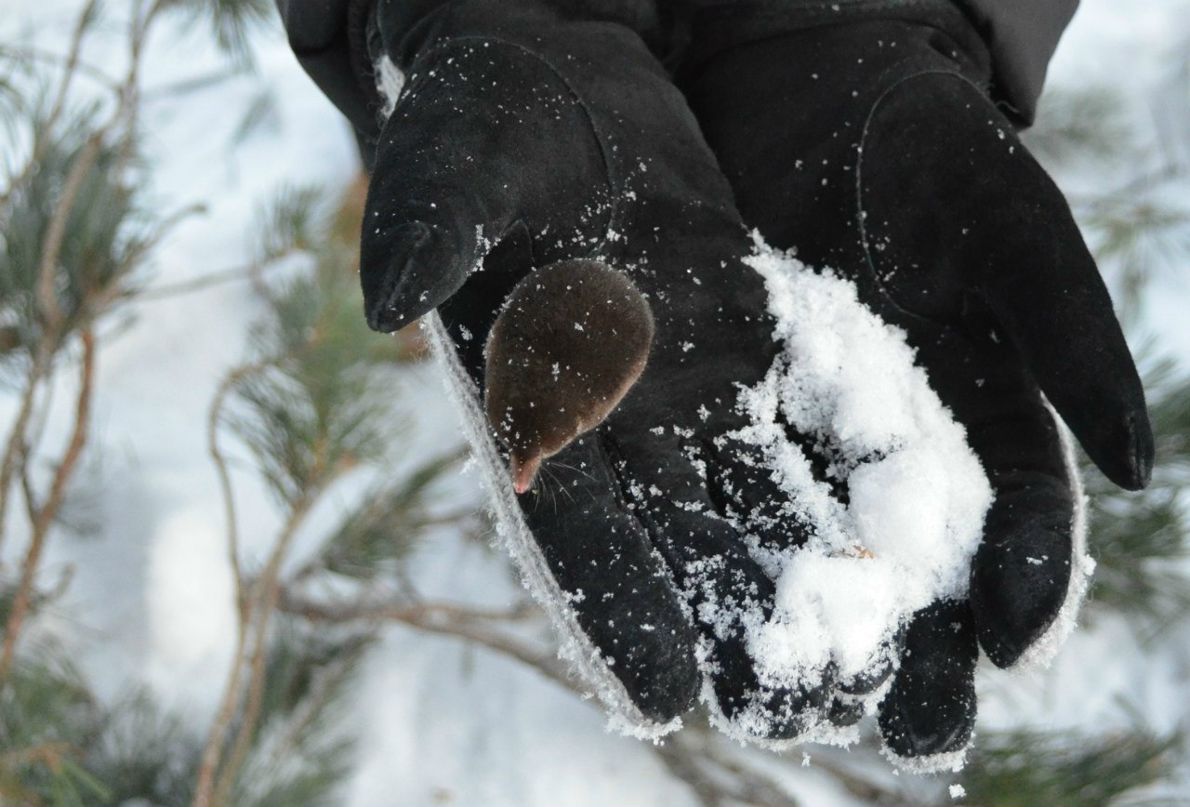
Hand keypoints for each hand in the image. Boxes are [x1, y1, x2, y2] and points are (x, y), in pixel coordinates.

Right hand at [359, 0, 863, 736]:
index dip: (611, 604)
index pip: (566, 519)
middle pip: (678, 546)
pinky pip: (809, 429)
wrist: (561, 82)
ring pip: (756, 508)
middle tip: (805, 718)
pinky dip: (858, 485)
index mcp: (527, 400)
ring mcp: (687, 391)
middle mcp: (611, 421)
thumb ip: (431, 221)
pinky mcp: (752, 348)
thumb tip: (388, 298)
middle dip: (737, 631)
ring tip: (882, 672)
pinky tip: (922, 542)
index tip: (665, 695)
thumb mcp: (458, 157)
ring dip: (813, 585)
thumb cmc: (488, 120)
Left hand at [680, 14, 1152, 758]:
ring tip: (793, 710)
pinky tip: (701, 613)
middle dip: (918, 650)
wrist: (816, 89)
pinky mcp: (721, 399)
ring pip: (816, 546)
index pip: (1012, 521)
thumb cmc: (928, 150)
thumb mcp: (1010, 229)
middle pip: (917, 562)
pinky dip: (717, 552)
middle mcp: (895, 438)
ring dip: (815, 632)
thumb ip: (1069, 335)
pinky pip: (719, 487)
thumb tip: (1137, 473)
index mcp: (980, 407)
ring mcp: (805, 424)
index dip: (1017, 591)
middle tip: (907, 738)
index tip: (1001, 664)